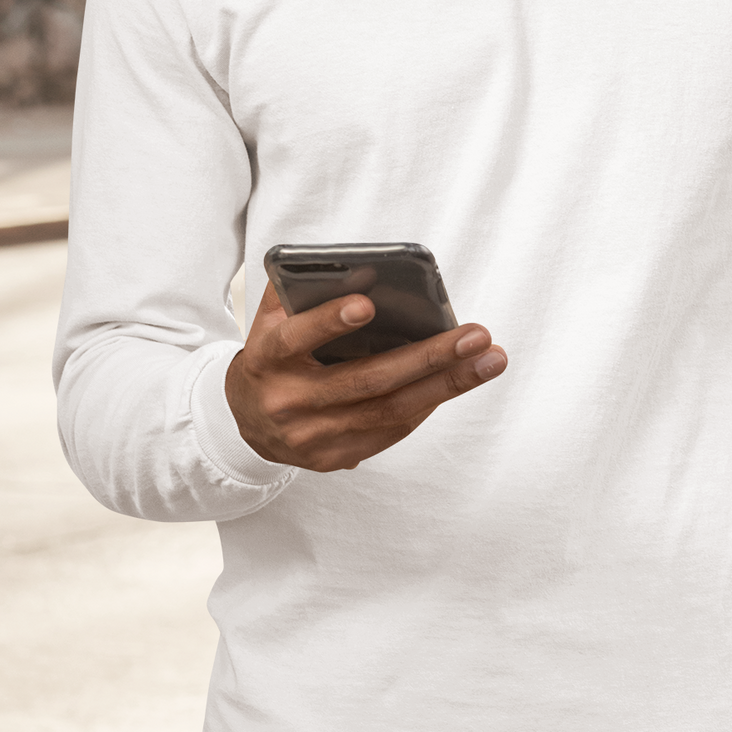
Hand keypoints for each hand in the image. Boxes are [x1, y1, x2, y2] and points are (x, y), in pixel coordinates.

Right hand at [225, 281, 506, 471]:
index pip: (295, 339)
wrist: (243, 420)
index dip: (329, 322)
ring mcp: (312, 437)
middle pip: (366, 381)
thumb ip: (303, 292)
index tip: (369, 304)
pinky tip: (457, 381)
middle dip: (428, 358)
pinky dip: (426, 404)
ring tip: (488, 359)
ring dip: (446, 385)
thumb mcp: (272, 320)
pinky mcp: (332, 459)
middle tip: (475, 336)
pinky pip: (390, 431)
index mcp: (266, 360)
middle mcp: (288, 402)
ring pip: (389, 411)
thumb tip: (367, 273)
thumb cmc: (272, 354)